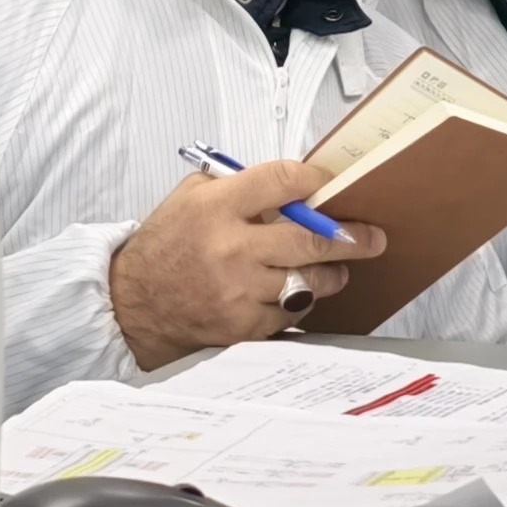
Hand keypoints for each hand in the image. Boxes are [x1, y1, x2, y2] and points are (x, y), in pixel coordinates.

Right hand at [107, 158, 385, 370]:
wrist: (134, 303)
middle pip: (310, 238)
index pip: (283, 182)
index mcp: (217, 208)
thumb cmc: (166, 248)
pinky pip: (290, 313)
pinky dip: (298, 303)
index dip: (316, 181)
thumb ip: (238, 186)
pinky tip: (294, 295)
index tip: (331, 185)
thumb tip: (291, 187)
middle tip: (371, 238)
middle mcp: (231, 248)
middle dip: (350, 238)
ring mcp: (239, 290)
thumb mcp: (191, 198)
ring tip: (335, 270)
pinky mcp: (243, 325)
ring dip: (330, 275)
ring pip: (309, 282)